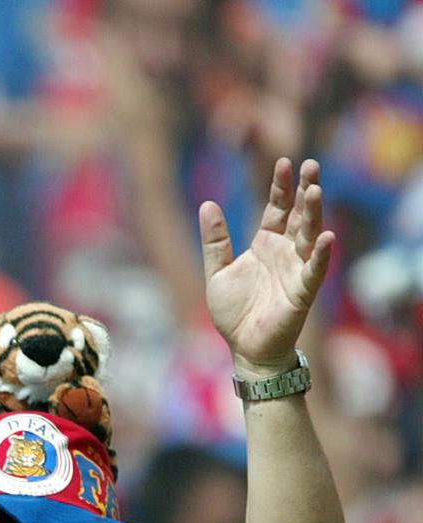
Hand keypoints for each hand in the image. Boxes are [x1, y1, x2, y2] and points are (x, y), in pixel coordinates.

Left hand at [200, 158, 334, 375]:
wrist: (244, 347)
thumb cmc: (234, 311)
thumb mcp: (217, 272)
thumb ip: (215, 241)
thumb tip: (207, 204)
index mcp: (265, 243)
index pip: (277, 208)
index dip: (281, 186)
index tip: (284, 163)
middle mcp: (286, 251)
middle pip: (299, 214)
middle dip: (305, 190)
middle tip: (311, 164)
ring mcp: (297, 269)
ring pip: (310, 235)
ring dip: (314, 213)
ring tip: (316, 190)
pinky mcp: (303, 291)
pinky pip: (314, 270)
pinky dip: (322, 255)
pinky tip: (328, 237)